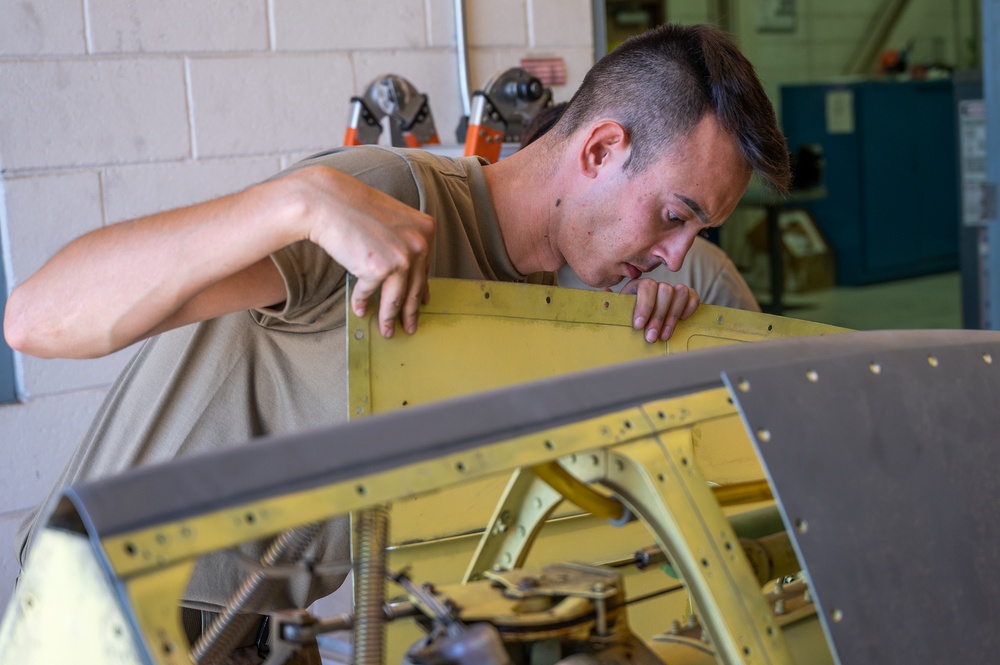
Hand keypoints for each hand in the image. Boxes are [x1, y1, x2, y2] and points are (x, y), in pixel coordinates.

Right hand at [294, 166, 436, 337]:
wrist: (327, 201)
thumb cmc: (353, 206)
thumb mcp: (391, 219)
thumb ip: (403, 241)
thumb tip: (407, 273)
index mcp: (425, 229)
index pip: (425, 267)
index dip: (422, 289)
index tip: (423, 303)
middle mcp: (419, 243)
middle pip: (416, 287)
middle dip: (411, 312)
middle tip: (410, 327)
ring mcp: (401, 257)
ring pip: (397, 298)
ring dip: (389, 318)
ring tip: (387, 331)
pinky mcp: (378, 269)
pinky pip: (369, 293)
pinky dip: (361, 302)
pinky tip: (358, 308)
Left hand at [620, 278, 699, 341]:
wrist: (643, 320)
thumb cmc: (628, 316)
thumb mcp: (618, 311)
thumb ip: (612, 304)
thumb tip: (604, 293)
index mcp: (639, 286)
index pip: (646, 287)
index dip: (644, 306)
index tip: (638, 326)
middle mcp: (657, 285)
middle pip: (664, 291)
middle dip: (657, 317)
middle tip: (650, 338)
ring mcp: (672, 290)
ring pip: (679, 293)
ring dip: (672, 317)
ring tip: (663, 336)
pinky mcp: (686, 297)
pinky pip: (692, 296)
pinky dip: (689, 306)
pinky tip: (683, 320)